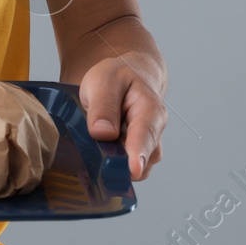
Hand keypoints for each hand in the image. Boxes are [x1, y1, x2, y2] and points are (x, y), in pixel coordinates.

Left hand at [79, 54, 165, 180]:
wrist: (130, 74)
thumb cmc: (119, 76)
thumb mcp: (104, 81)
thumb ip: (103, 105)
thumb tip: (102, 133)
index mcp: (149, 110)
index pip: (146, 135)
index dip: (138, 154)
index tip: (132, 170)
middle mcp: (153, 132)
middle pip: (142, 159)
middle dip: (121, 167)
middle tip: (96, 169)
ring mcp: (147, 146)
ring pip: (134, 168)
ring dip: (114, 168)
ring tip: (92, 160)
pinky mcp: (135, 154)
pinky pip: (125, 169)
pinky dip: (111, 169)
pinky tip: (94, 163)